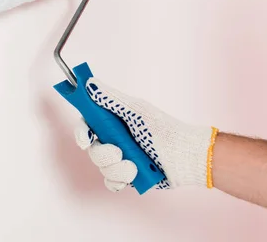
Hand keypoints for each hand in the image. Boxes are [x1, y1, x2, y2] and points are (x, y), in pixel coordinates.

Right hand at [75, 77, 215, 191]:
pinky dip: (121, 180)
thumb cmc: (164, 130)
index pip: (86, 125)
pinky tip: (133, 175)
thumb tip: (89, 83)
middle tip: (119, 152)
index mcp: (112, 123)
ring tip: (136, 166)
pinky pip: (112, 183)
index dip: (81, 132)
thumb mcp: (137, 111)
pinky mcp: (127, 177)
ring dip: (118, 168)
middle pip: (92, 149)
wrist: (185, 157)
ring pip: (102, 168)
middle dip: (104, 153)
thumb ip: (111, 98)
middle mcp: (113, 140)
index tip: (86, 137)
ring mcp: (119, 159)